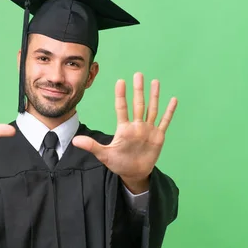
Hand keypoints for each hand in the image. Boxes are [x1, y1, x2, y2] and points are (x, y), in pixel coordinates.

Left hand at [72, 73, 176, 188]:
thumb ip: (92, 146)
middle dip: (138, 90)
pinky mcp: (158, 136)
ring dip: (154, 96)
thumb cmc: (118, 163)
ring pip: (152, 109)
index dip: (121, 96)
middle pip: (138, 104)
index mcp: (124, 128)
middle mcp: (137, 126)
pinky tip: (173, 100)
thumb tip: (74, 141)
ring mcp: (148, 130)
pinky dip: (169, 112)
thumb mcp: (104, 155)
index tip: (120, 82)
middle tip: (138, 75)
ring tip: (155, 81)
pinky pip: (164, 122)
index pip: (122, 108)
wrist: (134, 173)